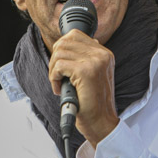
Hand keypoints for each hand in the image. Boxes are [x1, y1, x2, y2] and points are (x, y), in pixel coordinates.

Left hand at [49, 29, 118, 147]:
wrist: (101, 122)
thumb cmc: (93, 102)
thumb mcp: (93, 75)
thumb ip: (85, 58)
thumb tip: (67, 43)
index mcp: (105, 53)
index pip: (75, 34)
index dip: (61, 49)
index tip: (61, 66)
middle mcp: (102, 54)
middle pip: (64, 42)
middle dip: (55, 59)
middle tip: (57, 76)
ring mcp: (95, 62)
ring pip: (59, 53)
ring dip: (53, 70)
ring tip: (59, 84)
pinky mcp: (86, 72)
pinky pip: (59, 66)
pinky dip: (54, 78)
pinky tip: (60, 89)